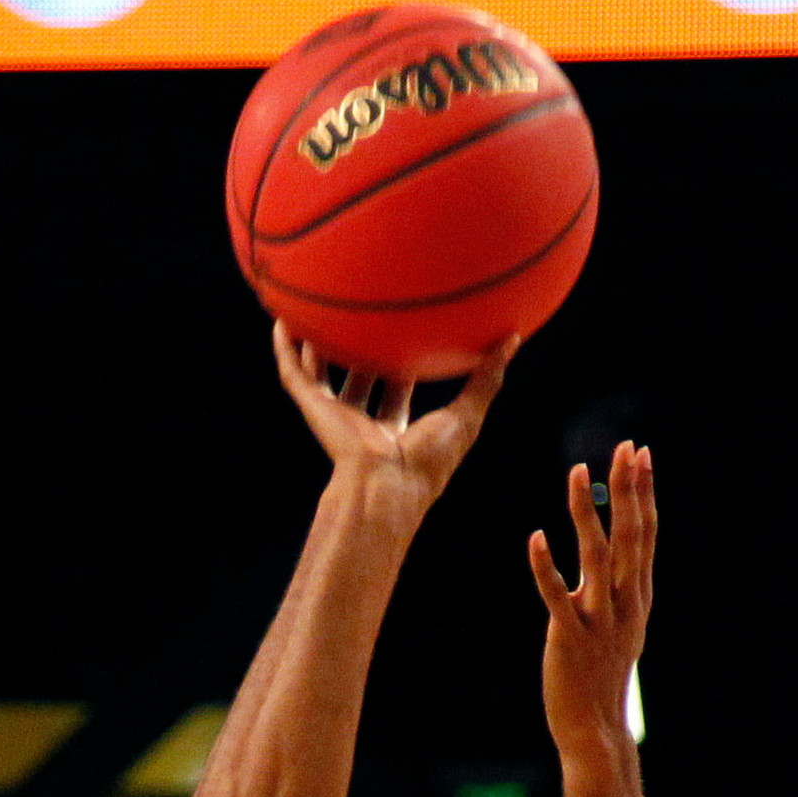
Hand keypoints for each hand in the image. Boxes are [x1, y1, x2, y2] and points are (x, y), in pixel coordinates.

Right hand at [273, 320, 514, 526]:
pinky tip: (283, 319)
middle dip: (360, 353)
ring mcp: (335, 416)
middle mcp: (363, 423)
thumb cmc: (429, 462)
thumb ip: (487, 379)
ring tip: (314, 311)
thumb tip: (514, 339)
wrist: (386, 485)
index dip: (402, 365)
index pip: (396, 393)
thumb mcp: (466, 415)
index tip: (408, 334)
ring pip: (321, 376)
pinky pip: (293, 374)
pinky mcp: (314, 409)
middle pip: (358, 381)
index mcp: (395, 431)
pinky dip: (286, 349)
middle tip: (365, 317)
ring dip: (318, 347)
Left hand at [529, 442, 654, 756]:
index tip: (640, 454)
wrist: (594, 730)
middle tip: (626, 447)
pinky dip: (546, 569)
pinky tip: (535, 538)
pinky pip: (557, 598)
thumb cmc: (602, 677)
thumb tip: (620, 555)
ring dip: (587, 513)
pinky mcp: (570, 641)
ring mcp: (599, 622)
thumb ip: (621, 589)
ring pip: (597, 558)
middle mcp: (625, 605)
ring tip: (576, 472)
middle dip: (628, 490)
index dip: (643, 493)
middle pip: (630, 538)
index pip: (645, 535)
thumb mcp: (621, 627)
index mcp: (639, 598)